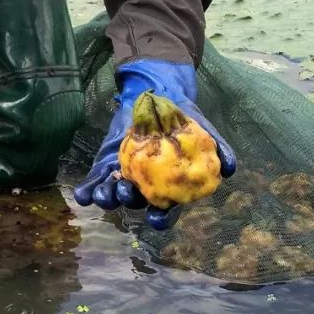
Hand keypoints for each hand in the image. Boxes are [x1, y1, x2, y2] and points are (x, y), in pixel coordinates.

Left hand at [73, 59, 235, 230]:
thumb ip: (219, 149)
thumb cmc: (184, 118)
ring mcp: (124, 175)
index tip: (156, 218)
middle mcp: (145, 186)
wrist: (159, 94)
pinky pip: (96, 180)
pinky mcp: (106, 163)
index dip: (161, 218)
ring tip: (104, 196)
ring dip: (108, 198)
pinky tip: (83, 195)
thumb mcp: (204, 130)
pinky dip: (88, 189)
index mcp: (168, 187)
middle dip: (130, 202)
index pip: (166, 210)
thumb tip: (230, 169)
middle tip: (127, 194)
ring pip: (114, 194)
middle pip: (136, 203)